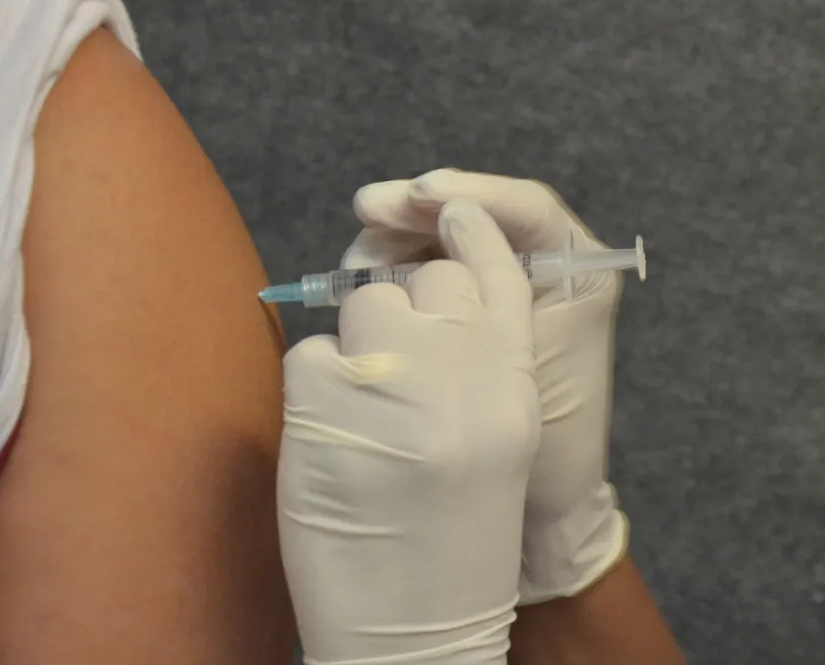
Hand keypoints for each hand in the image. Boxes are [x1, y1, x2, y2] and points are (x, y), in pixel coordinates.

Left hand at [279, 200, 538, 663]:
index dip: (474, 224)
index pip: (502, 269)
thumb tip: (431, 289)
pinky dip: (313, 388)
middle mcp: (463, 376)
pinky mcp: (323, 405)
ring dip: (356, 341)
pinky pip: (310, 354)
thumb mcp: (499, 440)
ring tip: (363, 411)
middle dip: (405, 295)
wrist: (417, 628)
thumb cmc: (455, 538)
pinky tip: (333, 440)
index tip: (449, 202)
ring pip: (365, 306)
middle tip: (392, 351)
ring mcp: (392, 387)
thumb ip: (483, 362)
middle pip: (428, 279)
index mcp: (514, 385)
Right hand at [347, 168, 628, 603]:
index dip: (474, 193)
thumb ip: (500, 294)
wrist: (547, 511)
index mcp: (579, 273)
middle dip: (419, 208)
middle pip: (476, 215)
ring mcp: (501, 292)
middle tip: (368, 208)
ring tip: (358, 259)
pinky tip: (361, 280)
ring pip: (444, 241)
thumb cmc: (553, 441)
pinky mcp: (467, 317)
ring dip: (398, 238)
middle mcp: (545, 270)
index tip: (424, 192)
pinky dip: (396, 273)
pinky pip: (429, 276)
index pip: (527, 208)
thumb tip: (448, 223)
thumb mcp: (530, 361)